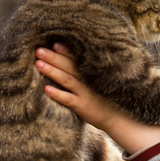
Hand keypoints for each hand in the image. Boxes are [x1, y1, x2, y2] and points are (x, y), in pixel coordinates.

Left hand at [36, 44, 159, 153]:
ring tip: (38, 64)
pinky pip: (68, 99)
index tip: (54, 42)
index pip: (77, 58)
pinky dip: (57, 94)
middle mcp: (88, 80)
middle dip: (53, 57)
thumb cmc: (110, 99)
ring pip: (66, 79)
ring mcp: (86, 93)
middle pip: (68, 66)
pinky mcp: (83, 106)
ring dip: (52, 71)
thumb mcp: (104, 82)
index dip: (65, 50)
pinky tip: (46, 90)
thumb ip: (91, 72)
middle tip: (38, 49)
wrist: (121, 118)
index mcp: (93, 73)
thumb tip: (76, 63)